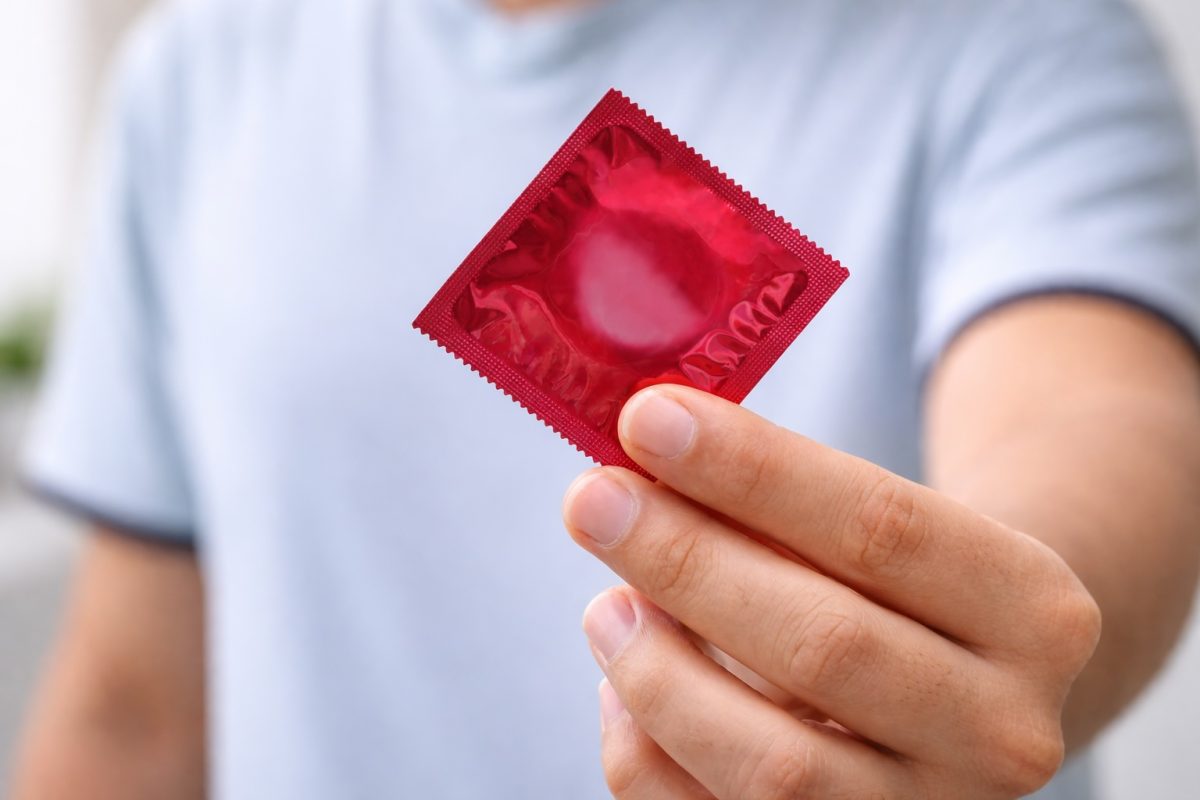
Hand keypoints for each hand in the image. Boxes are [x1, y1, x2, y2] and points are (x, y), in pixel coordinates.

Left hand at [562, 385, 1100, 798]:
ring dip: (657, 672)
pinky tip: (623, 688)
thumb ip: (778, 501)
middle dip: (686, 561)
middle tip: (593, 500)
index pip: (882, 528)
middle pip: (825, 644)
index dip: (752, 471)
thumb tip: (642, 464)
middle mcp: (1004, 729)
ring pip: (771, 765)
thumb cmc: (902, 590)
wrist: (970, 692)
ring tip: (605, 603)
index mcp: (1035, 611)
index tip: (648, 419)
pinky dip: (644, 752)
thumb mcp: (882, 528)